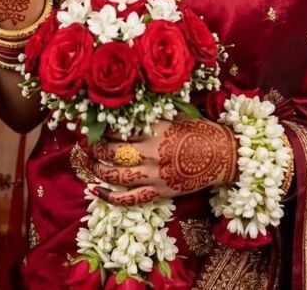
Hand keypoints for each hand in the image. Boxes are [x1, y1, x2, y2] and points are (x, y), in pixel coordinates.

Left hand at [89, 117, 237, 205]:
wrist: (222, 155)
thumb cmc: (200, 130)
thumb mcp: (176, 114)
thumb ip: (153, 114)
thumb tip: (127, 108)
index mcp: (155, 128)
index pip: (119, 127)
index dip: (101, 127)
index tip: (91, 124)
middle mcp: (152, 151)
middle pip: (113, 151)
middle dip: (95, 147)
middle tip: (85, 144)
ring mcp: (154, 174)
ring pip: (116, 175)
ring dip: (97, 169)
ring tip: (88, 163)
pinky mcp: (159, 191)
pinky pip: (129, 198)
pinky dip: (110, 196)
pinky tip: (95, 190)